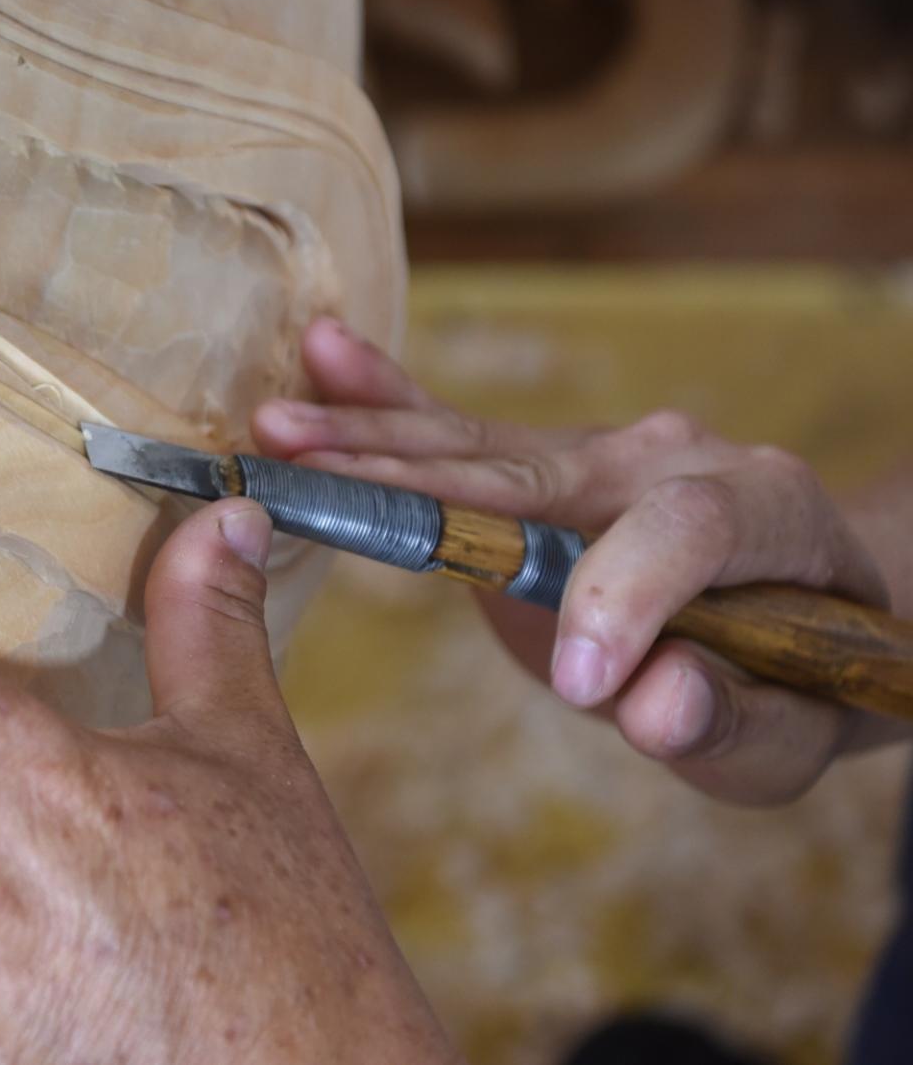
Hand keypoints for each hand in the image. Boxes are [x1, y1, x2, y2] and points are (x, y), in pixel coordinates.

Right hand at [253, 317, 907, 806]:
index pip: (686, 528)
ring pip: (477, 444)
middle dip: (420, 477)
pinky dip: (386, 400)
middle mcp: (672, 456)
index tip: (579, 680)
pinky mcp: (539, 466)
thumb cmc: (801, 680)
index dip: (628, 593)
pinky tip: (321, 355)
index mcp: (764, 510)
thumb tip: (650, 703)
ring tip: (281, 426)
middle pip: (540, 466)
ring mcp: (599, 452)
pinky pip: (457, 430)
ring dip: (369, 439)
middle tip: (315, 478)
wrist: (805, 601)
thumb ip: (735, 720)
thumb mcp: (796, 732)